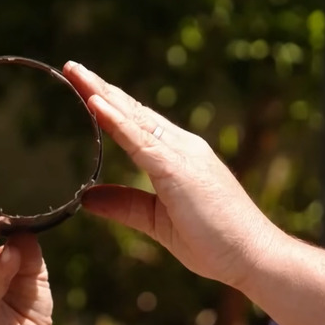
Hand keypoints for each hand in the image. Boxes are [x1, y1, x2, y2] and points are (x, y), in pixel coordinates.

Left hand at [64, 61, 281, 287]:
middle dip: (99, 87)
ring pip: (133, 117)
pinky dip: (116, 121)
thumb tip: (87, 197)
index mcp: (176, 156)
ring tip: (75, 73)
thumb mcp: (156, 221)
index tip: (82, 88)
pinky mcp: (179, 170)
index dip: (108, 104)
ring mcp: (182, 154)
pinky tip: (95, 104)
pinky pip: (140, 140)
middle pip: (132, 110)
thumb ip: (124, 205)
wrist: (254, 257)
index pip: (135, 122)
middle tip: (70, 67)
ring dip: (101, 93)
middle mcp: (181, 146)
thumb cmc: (212, 241)